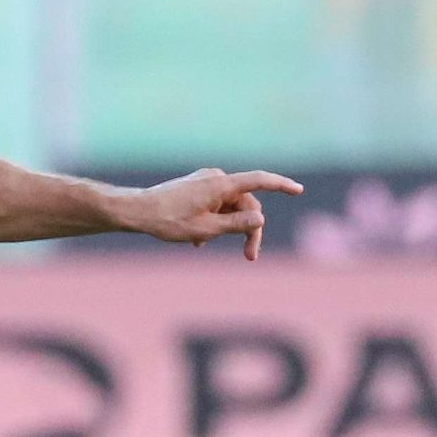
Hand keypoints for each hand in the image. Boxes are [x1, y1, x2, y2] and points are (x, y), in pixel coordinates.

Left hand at [119, 168, 301, 261]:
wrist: (137, 212)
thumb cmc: (169, 221)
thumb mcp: (206, 229)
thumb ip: (236, 225)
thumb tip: (260, 219)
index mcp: (221, 184)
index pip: (259, 181)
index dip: (281, 186)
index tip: (299, 190)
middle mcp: (216, 178)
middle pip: (246, 204)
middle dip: (249, 230)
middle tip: (250, 258)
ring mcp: (206, 182)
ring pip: (230, 207)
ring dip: (227, 228)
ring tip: (203, 245)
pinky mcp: (197, 188)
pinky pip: (216, 206)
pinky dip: (214, 222)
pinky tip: (197, 241)